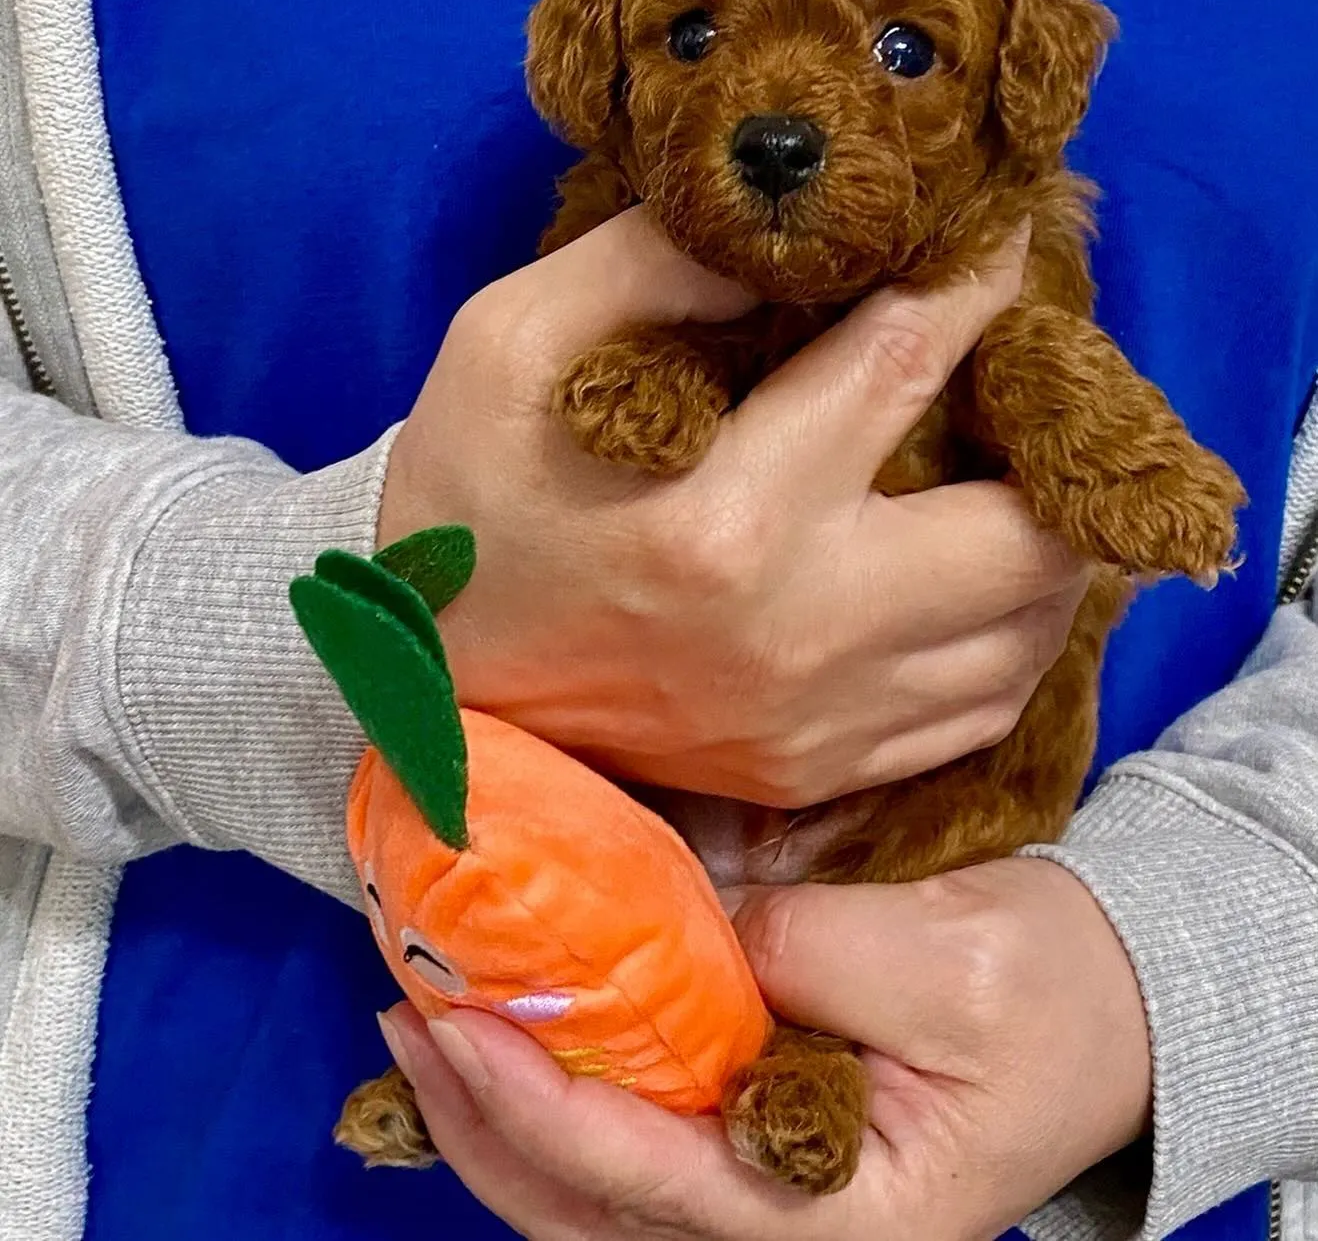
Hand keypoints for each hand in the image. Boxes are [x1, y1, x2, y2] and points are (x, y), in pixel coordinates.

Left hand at [375, 858, 1150, 1240]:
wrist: (1113, 1011)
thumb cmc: (1046, 997)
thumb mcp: (941, 959)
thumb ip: (805, 951)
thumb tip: (688, 930)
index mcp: (835, 1225)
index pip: (645, 1180)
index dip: (534, 1104)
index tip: (454, 1025)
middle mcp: (784, 1235)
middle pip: (588, 1213)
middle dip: (480, 1122)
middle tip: (405, 1014)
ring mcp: (766, 1199)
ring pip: (592, 1197)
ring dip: (498, 1118)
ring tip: (427, 1025)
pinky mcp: (760, 1147)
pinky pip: (630, 1148)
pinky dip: (557, 1098)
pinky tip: (514, 1036)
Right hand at [380, 208, 1086, 804]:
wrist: (416, 672)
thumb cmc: (466, 495)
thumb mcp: (507, 343)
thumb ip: (646, 262)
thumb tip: (788, 238)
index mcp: (728, 513)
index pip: (905, 361)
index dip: (976, 280)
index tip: (1003, 235)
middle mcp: (801, 630)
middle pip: (1026, 538)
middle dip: (1058, 452)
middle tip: (1033, 395)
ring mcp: (816, 719)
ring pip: (1025, 640)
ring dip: (1050, 552)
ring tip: (1018, 487)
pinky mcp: (810, 769)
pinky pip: (976, 715)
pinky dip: (1009, 643)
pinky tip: (978, 590)